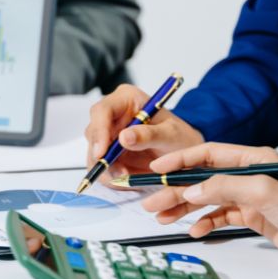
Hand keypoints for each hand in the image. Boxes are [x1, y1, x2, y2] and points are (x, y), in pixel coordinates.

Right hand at [84, 84, 202, 185]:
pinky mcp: (109, 152)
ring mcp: (108, 134)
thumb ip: (149, 135)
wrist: (184, 153)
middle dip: (102, 156)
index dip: (99, 131)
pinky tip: (126, 179)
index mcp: (126, 99)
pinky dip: (110, 176)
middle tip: (119, 173)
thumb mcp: (171, 135)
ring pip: (94, 153)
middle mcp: (113, 114)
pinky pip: (101, 166)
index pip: (102, 111)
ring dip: (107, 169)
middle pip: (93, 133)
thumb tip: (124, 137)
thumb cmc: (180, 137)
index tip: (102, 153)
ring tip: (127, 177)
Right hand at [141, 143, 277, 261]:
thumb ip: (226, 187)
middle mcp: (249, 175)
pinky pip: (219, 216)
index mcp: (254, 159)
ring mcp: (249, 196)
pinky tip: (195, 229)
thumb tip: (195, 189)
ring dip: (184, 207)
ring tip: (163, 216)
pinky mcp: (251, 216)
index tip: (160, 168)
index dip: (182, 160)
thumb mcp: (265, 192)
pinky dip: (204, 223)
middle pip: (202, 178)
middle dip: (175, 189)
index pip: (209, 153)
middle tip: (153, 199)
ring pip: (207, 198)